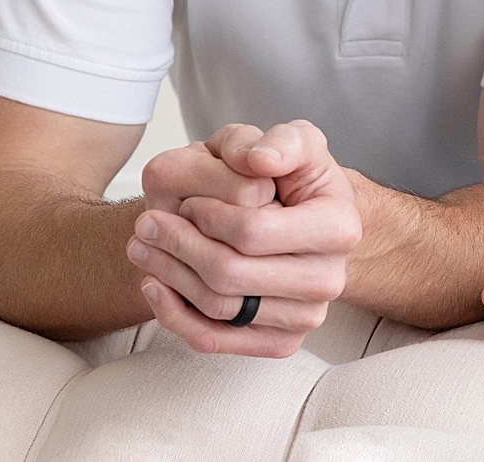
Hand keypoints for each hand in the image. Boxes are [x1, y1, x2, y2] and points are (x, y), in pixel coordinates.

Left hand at [128, 119, 361, 355]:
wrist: (299, 221)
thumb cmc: (292, 179)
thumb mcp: (294, 142)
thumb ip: (280, 141)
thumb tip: (258, 161)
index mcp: (339, 226)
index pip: (253, 231)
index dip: (207, 215)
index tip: (186, 200)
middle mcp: (330, 278)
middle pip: (230, 274)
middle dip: (177, 245)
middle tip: (146, 223)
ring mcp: (308, 315)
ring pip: (218, 307)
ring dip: (168, 275)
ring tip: (144, 245)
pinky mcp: (281, 342)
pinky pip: (214, 339)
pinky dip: (174, 313)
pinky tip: (155, 282)